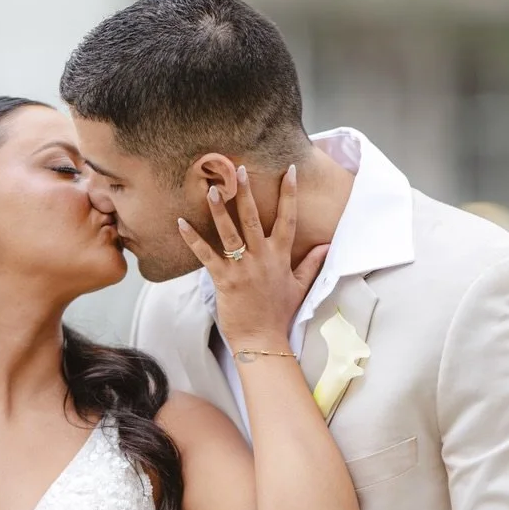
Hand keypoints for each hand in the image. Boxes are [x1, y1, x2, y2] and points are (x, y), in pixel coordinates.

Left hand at [178, 165, 328, 352]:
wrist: (263, 340)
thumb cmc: (279, 314)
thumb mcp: (300, 286)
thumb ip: (312, 263)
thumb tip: (328, 246)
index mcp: (280, 256)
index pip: (288, 218)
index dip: (289, 193)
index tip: (289, 170)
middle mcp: (262, 257)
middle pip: (253, 218)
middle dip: (245, 192)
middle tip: (238, 169)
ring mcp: (242, 268)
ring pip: (229, 232)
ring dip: (219, 209)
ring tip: (211, 188)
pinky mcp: (224, 280)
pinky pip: (206, 255)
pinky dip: (192, 239)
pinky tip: (180, 223)